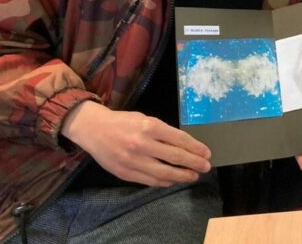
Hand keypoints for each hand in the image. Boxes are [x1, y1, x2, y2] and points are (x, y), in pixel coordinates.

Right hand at [61, 101, 211, 187]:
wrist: (94, 129)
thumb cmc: (124, 122)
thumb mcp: (146, 119)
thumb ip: (163, 133)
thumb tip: (185, 146)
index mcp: (150, 127)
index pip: (180, 139)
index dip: (196, 148)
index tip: (207, 153)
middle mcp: (142, 144)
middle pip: (175, 157)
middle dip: (194, 163)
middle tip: (206, 167)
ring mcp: (133, 160)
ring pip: (164, 173)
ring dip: (182, 176)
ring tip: (193, 176)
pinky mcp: (125, 173)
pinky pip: (150, 181)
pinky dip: (164, 182)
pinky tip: (173, 180)